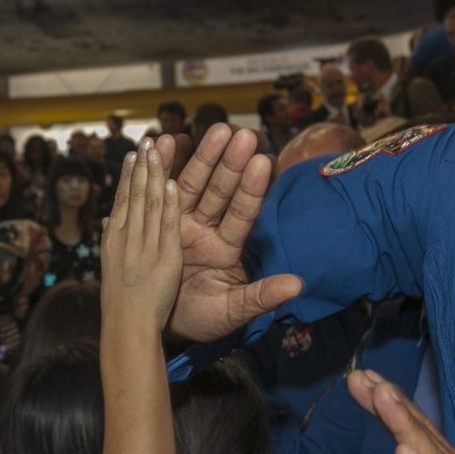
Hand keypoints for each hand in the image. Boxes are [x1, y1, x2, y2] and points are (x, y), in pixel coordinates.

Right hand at [101, 140, 181, 331]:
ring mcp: (145, 247)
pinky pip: (166, 227)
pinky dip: (167, 205)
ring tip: (156, 148)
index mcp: (118, 239)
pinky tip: (170, 183)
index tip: (133, 152)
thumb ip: (113, 240)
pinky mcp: (163, 259)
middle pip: (137, 195)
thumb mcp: (113, 266)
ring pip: (150, 204)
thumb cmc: (122, 305)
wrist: (125, 331)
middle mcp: (129, 238)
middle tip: (145, 139)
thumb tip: (107, 220)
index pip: (124, 199)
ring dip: (154, 174)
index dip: (129, 174)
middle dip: (142, 165)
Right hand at [150, 125, 301, 341]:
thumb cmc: (202, 319)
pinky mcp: (157, 222)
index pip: (243, 213)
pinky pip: (161, 190)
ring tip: (213, 129)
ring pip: (194, 184)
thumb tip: (298, 285)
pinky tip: (166, 142)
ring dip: (203, 156)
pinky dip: (163, 166)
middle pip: (221, 190)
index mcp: (228, 248)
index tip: (264, 162)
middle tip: (243, 135)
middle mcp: (207, 229)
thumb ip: (261, 296)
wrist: (156, 324)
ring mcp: (181, 223)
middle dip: (231, 163)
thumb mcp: (232, 311)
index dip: (253, 189)